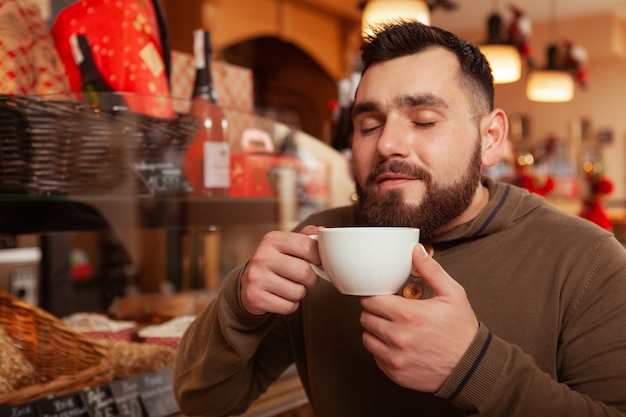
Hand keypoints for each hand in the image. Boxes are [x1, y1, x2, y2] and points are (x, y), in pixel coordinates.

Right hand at [241, 225, 320, 315]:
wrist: (248, 284)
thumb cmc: (275, 263)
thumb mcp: (287, 245)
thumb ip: (306, 237)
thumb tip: (324, 232)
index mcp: (272, 239)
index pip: (307, 246)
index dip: (318, 256)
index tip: (316, 261)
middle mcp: (262, 257)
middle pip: (304, 271)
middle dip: (312, 278)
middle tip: (306, 278)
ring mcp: (256, 278)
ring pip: (298, 292)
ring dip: (300, 293)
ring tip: (291, 286)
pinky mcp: (255, 298)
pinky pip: (289, 306)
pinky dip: (291, 305)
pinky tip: (282, 297)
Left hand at [360, 244, 478, 392]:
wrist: (472, 367)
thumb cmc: (462, 330)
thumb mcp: (452, 294)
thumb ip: (431, 270)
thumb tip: (417, 250)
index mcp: (408, 314)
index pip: (370, 300)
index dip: (374, 296)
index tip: (382, 297)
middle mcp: (397, 337)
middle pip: (365, 318)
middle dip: (374, 312)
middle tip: (387, 311)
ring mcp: (395, 357)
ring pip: (367, 338)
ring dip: (375, 331)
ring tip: (391, 327)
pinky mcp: (395, 373)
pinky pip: (375, 357)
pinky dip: (381, 349)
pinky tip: (396, 344)